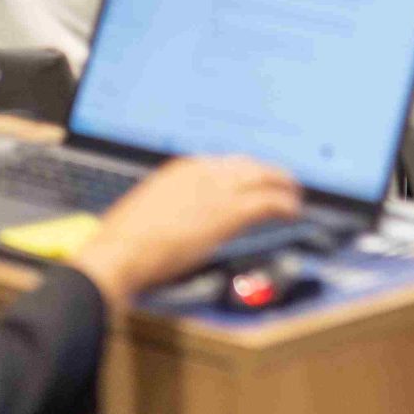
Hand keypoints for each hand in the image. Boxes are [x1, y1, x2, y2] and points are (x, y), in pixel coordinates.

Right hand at [70, 156, 302, 309]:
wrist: (121, 250)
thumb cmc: (125, 240)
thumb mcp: (149, 209)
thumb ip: (171, 205)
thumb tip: (180, 216)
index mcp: (183, 169)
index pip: (226, 163)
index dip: (244, 172)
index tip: (252, 180)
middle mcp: (204, 172)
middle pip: (248, 165)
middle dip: (268, 173)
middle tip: (282, 182)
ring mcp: (218, 191)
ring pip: (264, 178)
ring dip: (282, 186)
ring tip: (293, 195)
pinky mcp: (229, 213)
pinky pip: (269, 202)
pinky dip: (285, 205)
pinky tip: (292, 211)